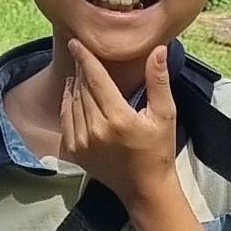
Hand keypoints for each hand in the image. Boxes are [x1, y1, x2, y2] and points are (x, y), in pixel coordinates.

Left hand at [58, 38, 180, 206]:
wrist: (145, 188)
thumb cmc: (158, 150)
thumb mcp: (165, 114)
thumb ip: (158, 81)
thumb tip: (157, 49)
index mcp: (117, 118)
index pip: (95, 79)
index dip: (85, 58)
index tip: (75, 42)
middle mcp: (95, 130)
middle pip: (82, 89)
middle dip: (81, 69)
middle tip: (82, 54)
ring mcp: (82, 142)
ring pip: (72, 103)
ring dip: (73, 86)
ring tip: (78, 73)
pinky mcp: (75, 152)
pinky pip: (65, 120)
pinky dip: (67, 105)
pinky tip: (72, 94)